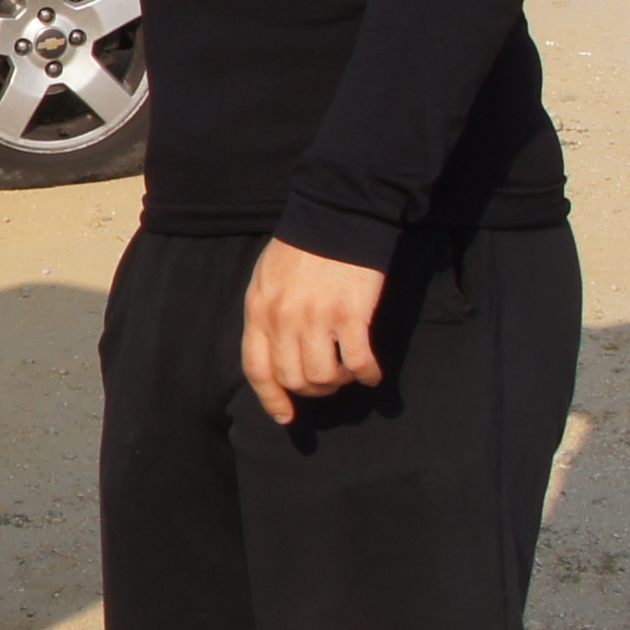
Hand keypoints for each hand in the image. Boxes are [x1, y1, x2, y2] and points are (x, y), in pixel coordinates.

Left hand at [238, 240, 388, 424]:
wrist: (337, 213)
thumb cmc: (303, 246)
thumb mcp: (267, 278)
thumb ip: (267, 315)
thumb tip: (274, 352)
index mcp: (259, 309)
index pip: (257, 369)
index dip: (271, 399)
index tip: (286, 416)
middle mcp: (283, 319)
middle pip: (293, 379)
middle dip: (313, 389)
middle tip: (329, 380)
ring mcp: (316, 318)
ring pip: (324, 377)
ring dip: (339, 382)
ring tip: (348, 370)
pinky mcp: (350, 314)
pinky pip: (358, 362)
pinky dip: (367, 375)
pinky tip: (372, 374)